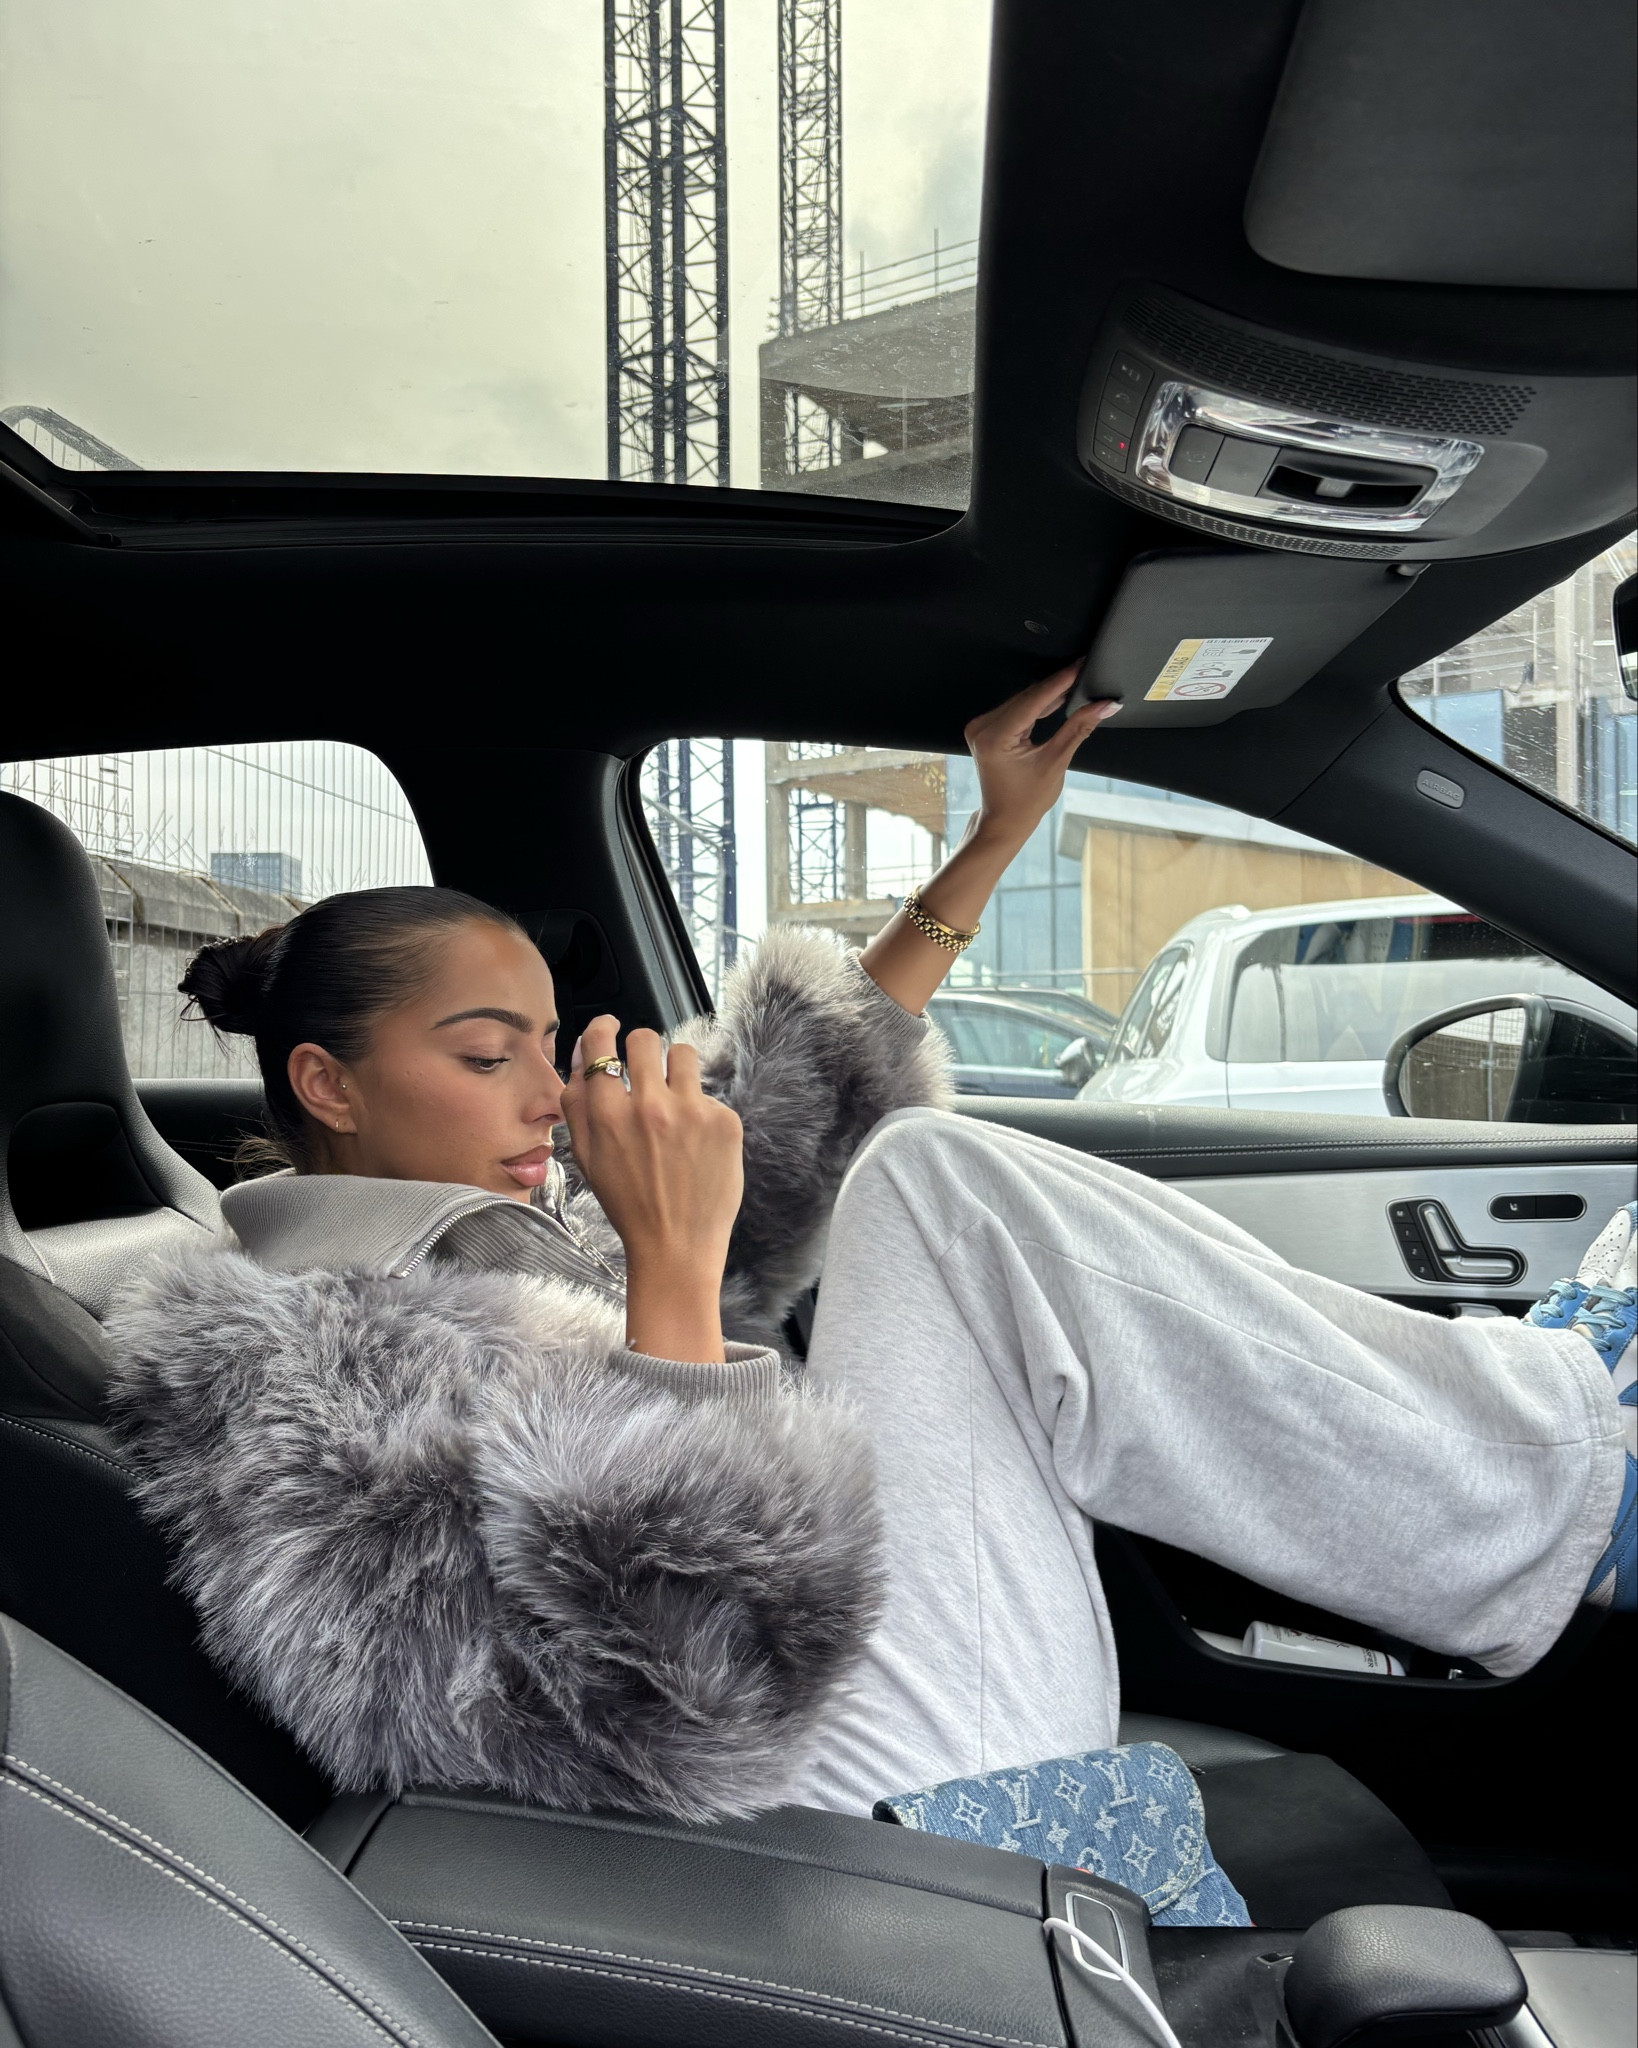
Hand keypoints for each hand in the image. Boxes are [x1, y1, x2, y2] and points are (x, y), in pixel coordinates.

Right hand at [560, 1016, 743, 1362]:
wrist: (675, 1246)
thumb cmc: (628, 1204)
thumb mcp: (587, 1157)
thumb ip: (577, 1103)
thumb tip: (580, 1055)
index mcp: (609, 1114)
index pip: (601, 1044)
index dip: (604, 1029)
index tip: (610, 1027)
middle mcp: (650, 1106)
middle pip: (646, 1039)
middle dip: (642, 1048)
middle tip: (646, 1069)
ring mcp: (691, 1111)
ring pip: (683, 1054)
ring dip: (676, 1070)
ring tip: (675, 1101)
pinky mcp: (725, 1121)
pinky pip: (709, 1095)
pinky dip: (701, 1113)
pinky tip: (696, 1145)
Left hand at [963, 668, 1118, 853]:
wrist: (1003, 820)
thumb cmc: (1027, 800)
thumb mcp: (1056, 762)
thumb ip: (1079, 728)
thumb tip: (1104, 704)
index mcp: (995, 737)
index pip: (1034, 700)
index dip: (1061, 681)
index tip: (1080, 665)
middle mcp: (982, 728)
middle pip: (1027, 697)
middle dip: (1057, 685)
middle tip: (1084, 669)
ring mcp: (981, 727)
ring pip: (1022, 701)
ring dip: (1048, 693)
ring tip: (1076, 679)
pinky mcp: (986, 729)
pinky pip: (1015, 710)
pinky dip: (1036, 704)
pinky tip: (1057, 696)